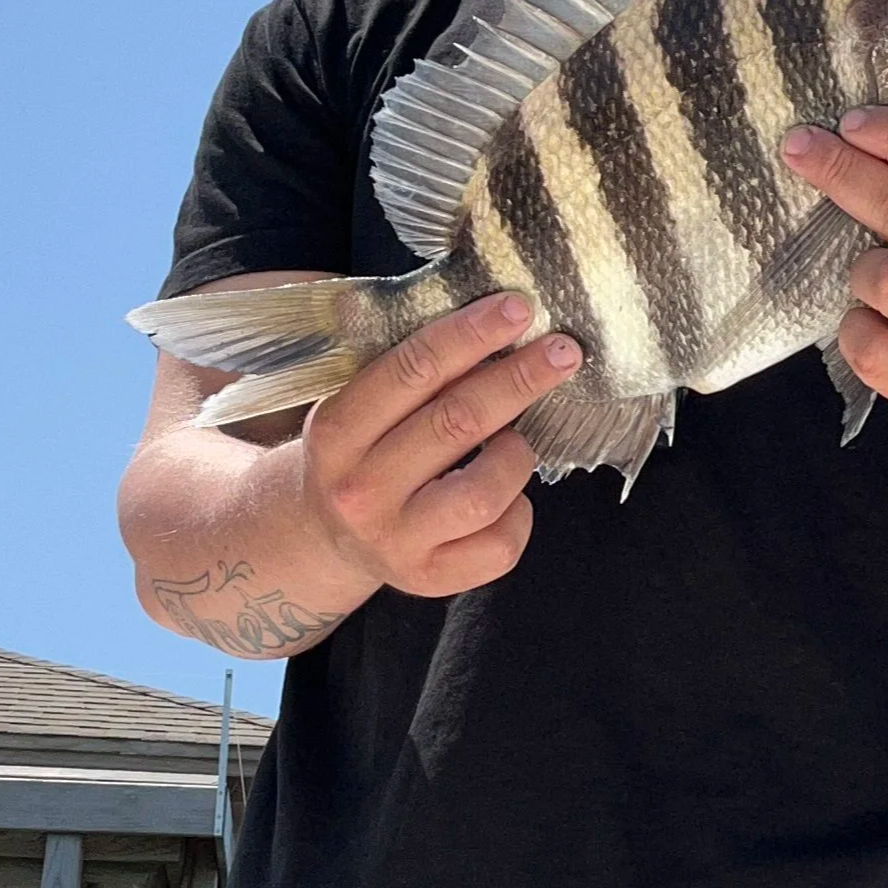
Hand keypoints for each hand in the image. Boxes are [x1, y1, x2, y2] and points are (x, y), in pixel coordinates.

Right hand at [299, 296, 579, 596]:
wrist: (324, 535)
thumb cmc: (363, 449)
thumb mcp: (360, 404)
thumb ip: (413, 368)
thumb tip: (500, 320)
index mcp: (338, 432)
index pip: (412, 371)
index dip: (471, 335)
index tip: (518, 308)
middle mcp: (361, 491)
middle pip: (457, 423)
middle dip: (519, 378)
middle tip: (563, 350)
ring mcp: (395, 541)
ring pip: (485, 490)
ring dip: (516, 453)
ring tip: (515, 440)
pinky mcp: (429, 579)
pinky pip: (500, 544)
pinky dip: (520, 512)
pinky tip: (509, 494)